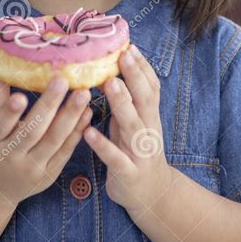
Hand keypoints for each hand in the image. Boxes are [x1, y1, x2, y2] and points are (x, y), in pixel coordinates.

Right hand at [0, 57, 92, 207]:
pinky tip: (87, 113)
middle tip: (63, 80)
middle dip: (49, 106)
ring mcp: (32, 168)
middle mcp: (11, 156)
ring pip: (53, 140)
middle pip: (32, 130)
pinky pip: (65, 151)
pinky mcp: (49, 174)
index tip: (21, 97)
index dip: (10, 112)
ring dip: (70, 116)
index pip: (0, 124)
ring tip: (83, 93)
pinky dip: (77, 132)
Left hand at [83, 44, 171, 219]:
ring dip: (121, 103)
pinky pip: (115, 158)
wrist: (152, 194)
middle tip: (122, 55)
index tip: (130, 46)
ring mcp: (140, 151)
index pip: (150, 86)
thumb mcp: (136, 123)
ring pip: (132, 124)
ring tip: (107, 83)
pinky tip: (88, 133)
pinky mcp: (128, 172)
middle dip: (134, 76)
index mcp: (149, 116)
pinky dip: (103, 145)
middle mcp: (148, 129)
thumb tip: (109, 69)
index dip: (142, 67)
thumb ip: (126, 101)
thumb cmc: (136, 151)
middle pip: (144, 99)